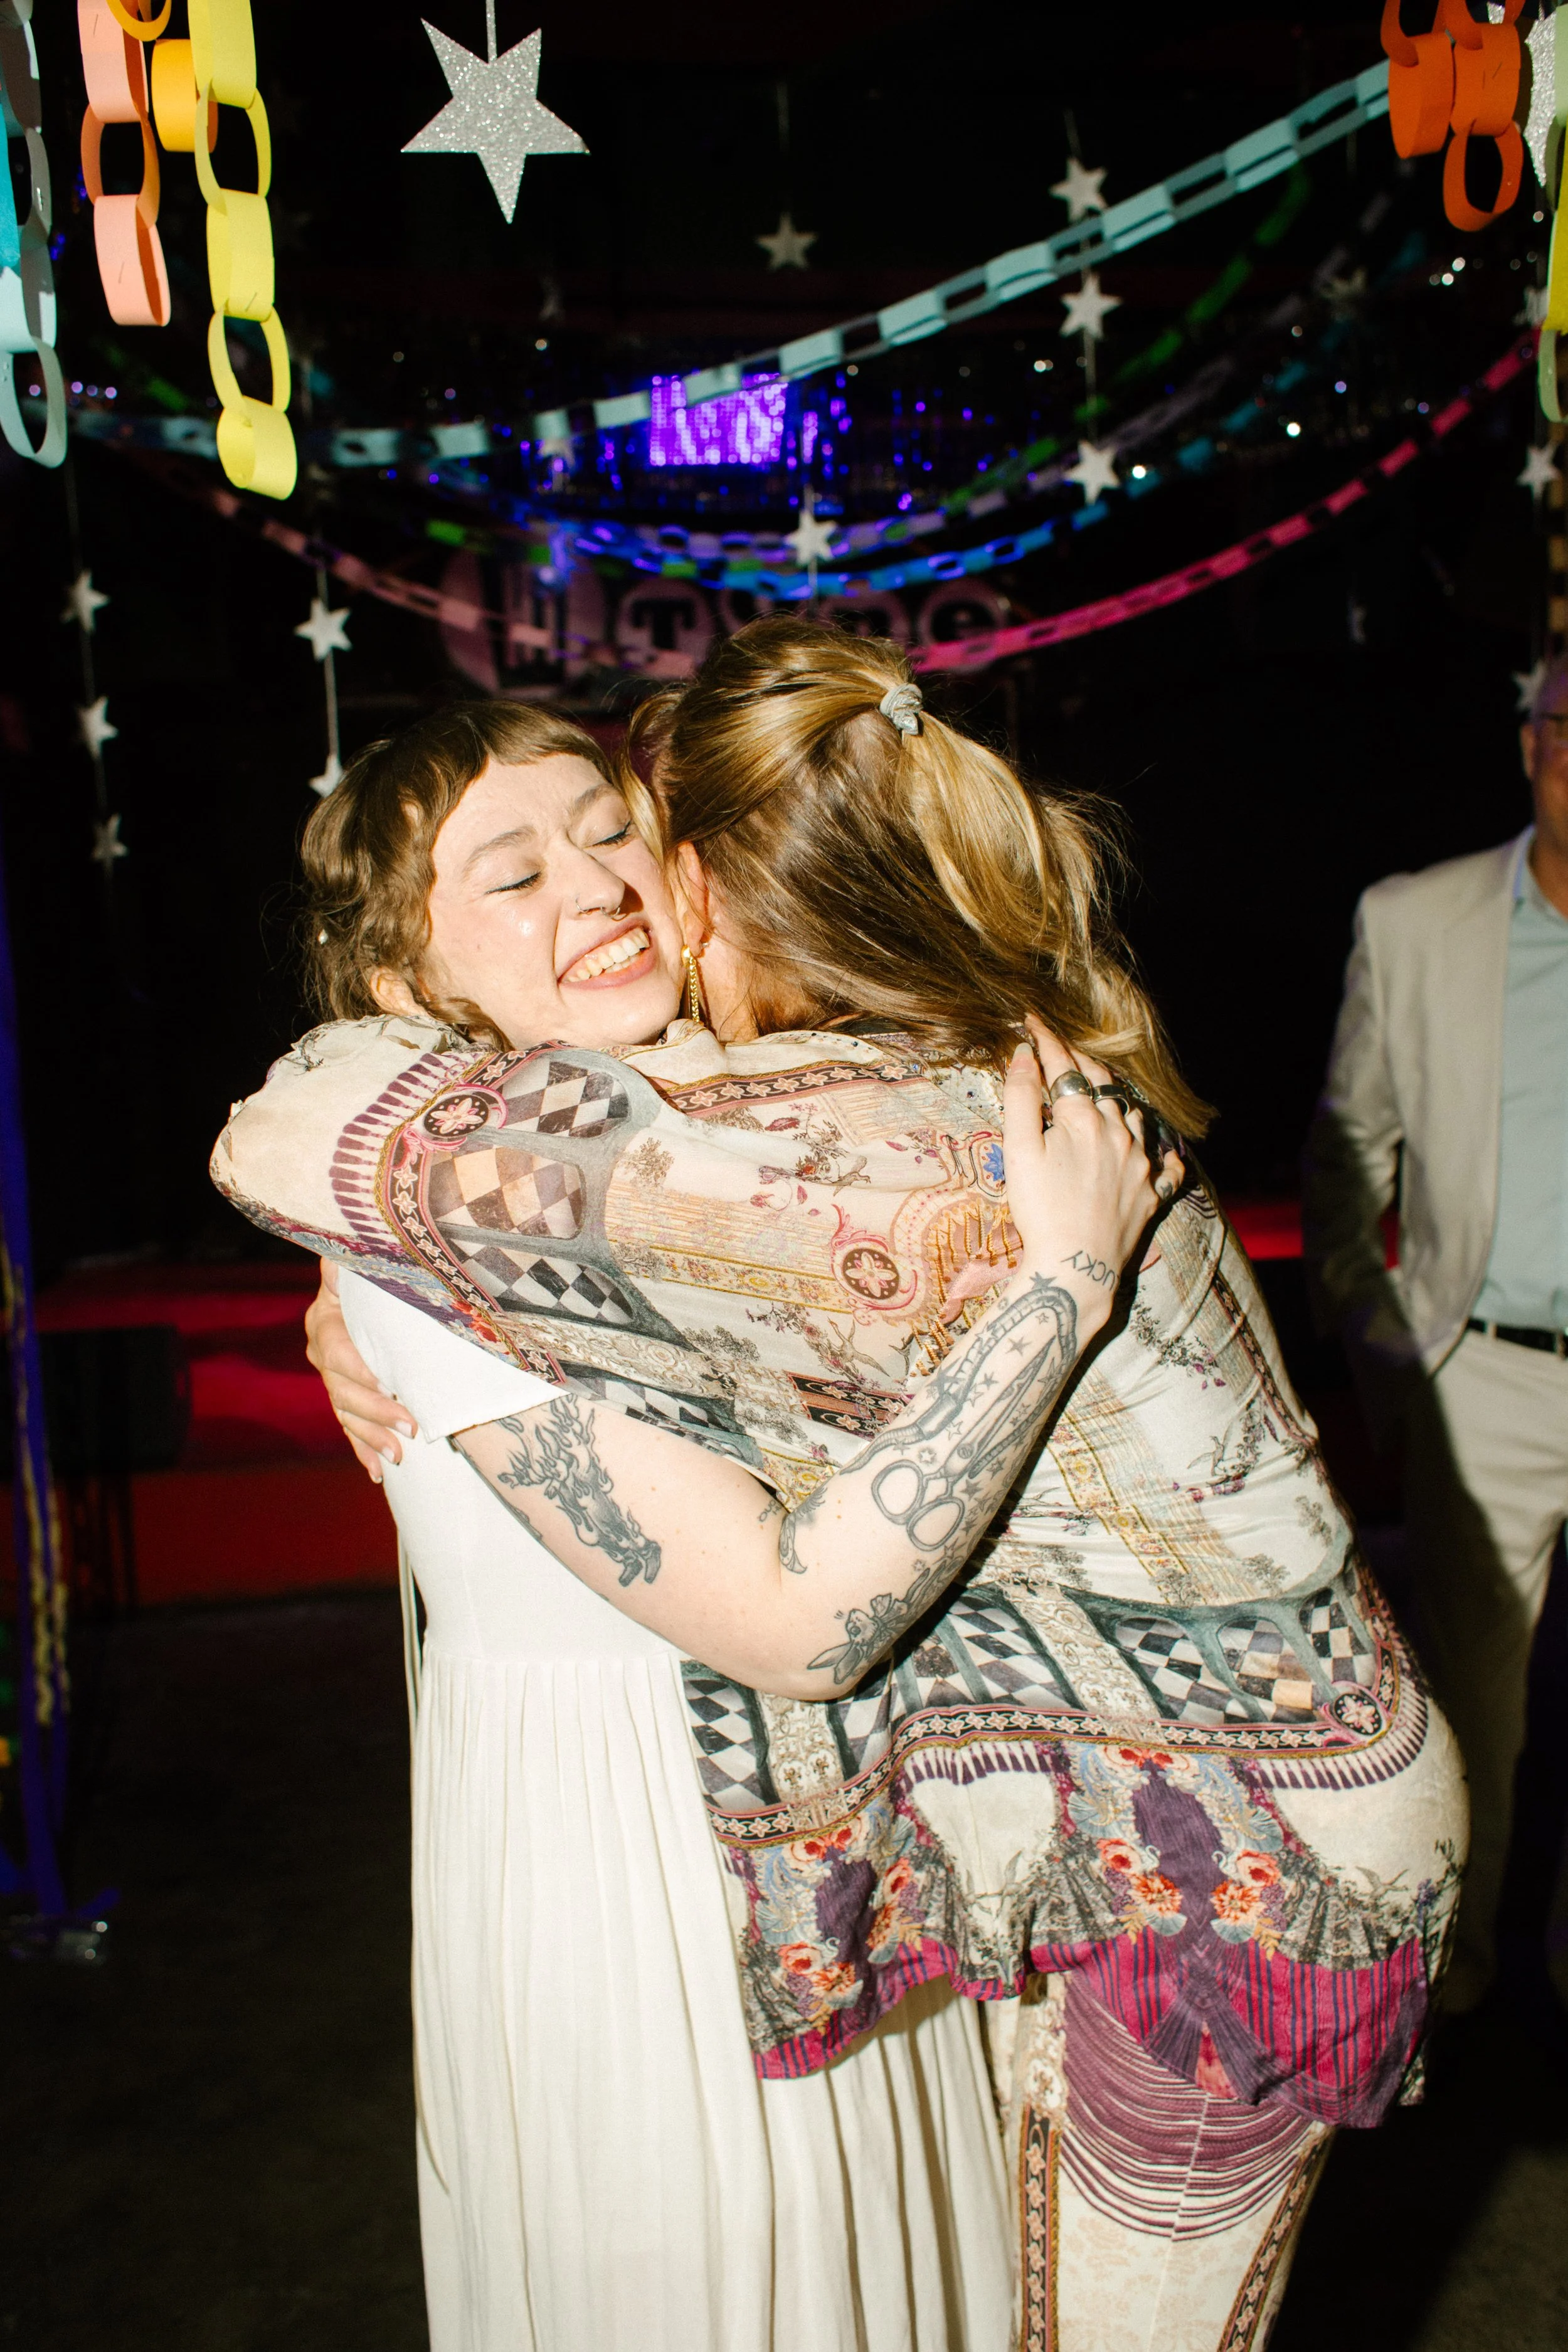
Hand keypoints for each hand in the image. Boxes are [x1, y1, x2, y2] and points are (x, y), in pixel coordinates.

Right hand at [304, 1260, 415, 1482]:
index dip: (360, 1371)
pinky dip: (363, 1449)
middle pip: (343, 1390)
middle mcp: (321, 1352)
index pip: (337, 1353)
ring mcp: (331, 1378)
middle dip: (376, 1412)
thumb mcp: (364, 1270)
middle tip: (411, 1426)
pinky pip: (349, 1427)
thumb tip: (335, 1264)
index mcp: (325, 1322)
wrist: (369, 1290)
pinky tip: (378, 1471)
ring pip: (346, 1414)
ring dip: (372, 1438)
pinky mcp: (344, 1397)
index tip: (387, 1386)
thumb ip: (348, 1268)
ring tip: (399, 1456)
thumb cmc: (373, 1277)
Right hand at [1001, 1017, 1182, 1328]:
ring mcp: (1142, 1162)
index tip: (1031, 1020)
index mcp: (1084, 1118)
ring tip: (1101, 1091)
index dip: (1046, 1039)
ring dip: (1115, 1096)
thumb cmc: (1040, 1212)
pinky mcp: (1154, 1193)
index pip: (1063, 1065)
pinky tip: (1153, 1146)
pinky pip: (1166, 1162)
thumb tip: (1023, 1054)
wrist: (1077, 1269)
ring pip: (1134, 1114)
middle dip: (1079, 1061)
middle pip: (1103, 1082)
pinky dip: (1158, 1147)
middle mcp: (1120, 1131)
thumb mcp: (1017, 1152)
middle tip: (1060, 1049)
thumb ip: (1021, 1098)